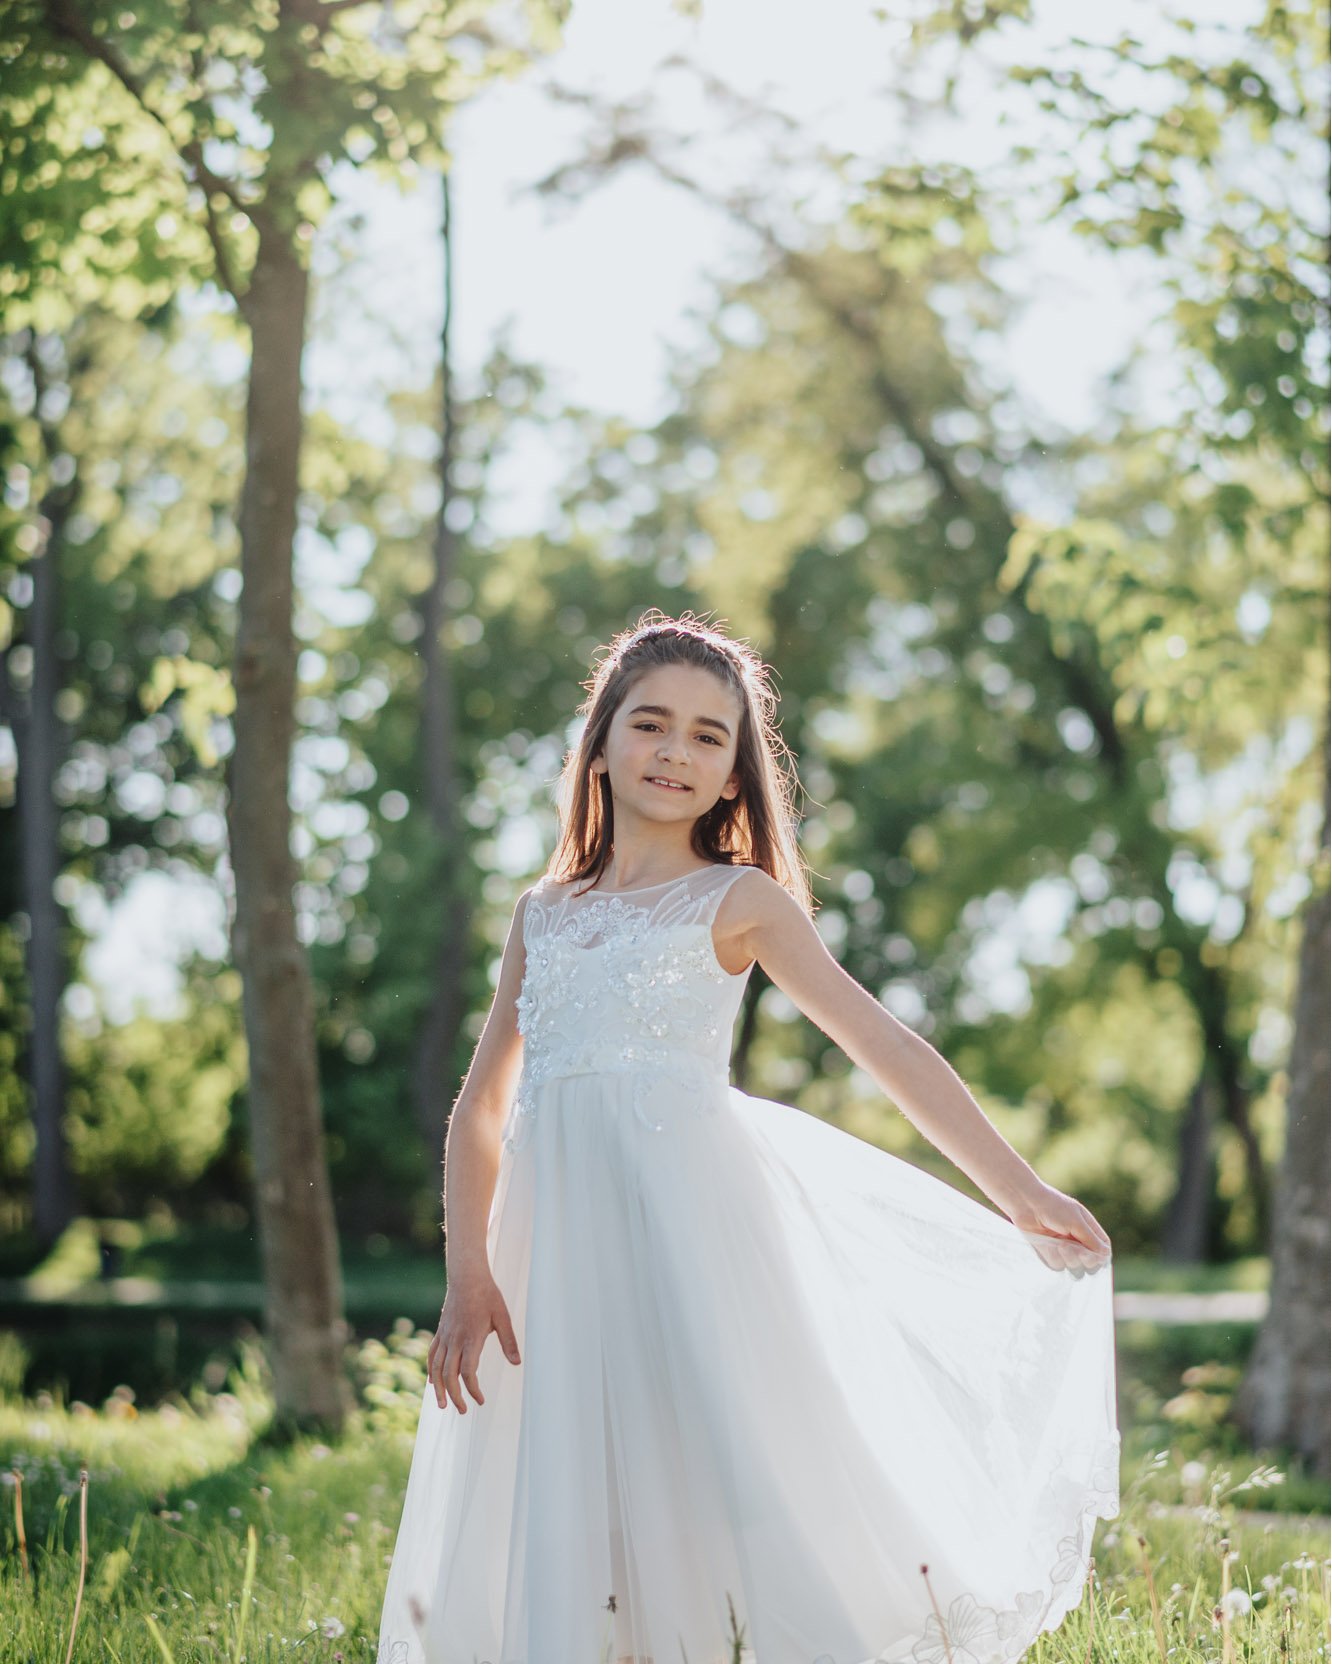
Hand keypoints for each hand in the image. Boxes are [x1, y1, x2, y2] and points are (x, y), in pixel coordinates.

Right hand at [428, 1272, 521, 1412]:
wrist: (466, 1277)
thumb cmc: (487, 1295)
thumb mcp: (503, 1317)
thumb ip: (509, 1341)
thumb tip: (517, 1363)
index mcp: (471, 1338)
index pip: (468, 1371)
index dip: (473, 1389)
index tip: (480, 1400)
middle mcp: (455, 1340)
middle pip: (449, 1375)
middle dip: (454, 1396)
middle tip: (463, 1410)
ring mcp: (445, 1336)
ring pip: (436, 1368)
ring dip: (439, 1388)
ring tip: (442, 1405)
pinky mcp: (440, 1332)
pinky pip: (432, 1355)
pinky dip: (431, 1370)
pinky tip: (432, 1382)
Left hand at [995, 1176, 1112, 1274]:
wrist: (1026, 1204)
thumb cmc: (1054, 1208)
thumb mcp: (1077, 1222)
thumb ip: (1092, 1240)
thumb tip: (1106, 1255)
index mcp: (1088, 1229)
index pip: (1103, 1249)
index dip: (1101, 1257)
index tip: (1095, 1256)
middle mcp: (1078, 1240)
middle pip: (1091, 1263)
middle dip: (1085, 1259)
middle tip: (1078, 1251)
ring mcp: (1063, 1248)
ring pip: (1074, 1266)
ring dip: (1068, 1257)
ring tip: (1060, 1244)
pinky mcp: (1049, 1253)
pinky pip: (1057, 1265)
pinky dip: (1053, 1256)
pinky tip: (1047, 1244)